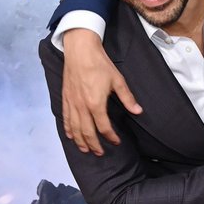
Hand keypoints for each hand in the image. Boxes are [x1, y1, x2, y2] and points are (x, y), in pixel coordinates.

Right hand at [62, 29, 142, 154]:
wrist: (80, 50)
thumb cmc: (99, 63)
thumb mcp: (118, 80)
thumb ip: (128, 98)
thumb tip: (138, 111)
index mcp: (96, 103)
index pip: (103, 127)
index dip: (111, 137)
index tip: (116, 141)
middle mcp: (82, 106)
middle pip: (87, 132)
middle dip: (94, 145)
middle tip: (100, 153)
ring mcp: (72, 103)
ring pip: (74, 128)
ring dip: (80, 141)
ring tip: (85, 150)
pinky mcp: (65, 97)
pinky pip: (65, 118)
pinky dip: (68, 129)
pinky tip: (71, 136)